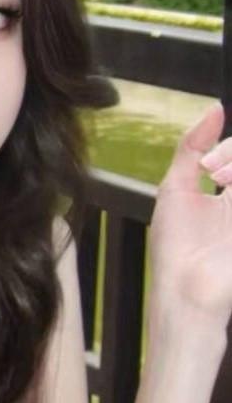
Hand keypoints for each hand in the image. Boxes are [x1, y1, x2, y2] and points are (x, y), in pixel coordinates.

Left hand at [148, 100, 231, 338]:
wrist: (188, 293)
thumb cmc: (178, 248)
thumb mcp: (176, 188)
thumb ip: (192, 145)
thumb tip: (215, 109)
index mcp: (230, 190)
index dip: (228, 149)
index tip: (208, 161)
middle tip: (213, 175)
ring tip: (221, 182)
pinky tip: (228, 188)